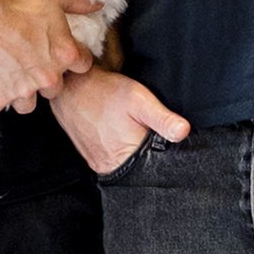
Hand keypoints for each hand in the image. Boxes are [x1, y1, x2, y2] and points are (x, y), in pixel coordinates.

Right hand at [0, 0, 102, 114]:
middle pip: (55, 90)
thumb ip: (78, 3)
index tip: (59, 52)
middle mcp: (47, 78)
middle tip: (31, 62)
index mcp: (65, 55)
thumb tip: (97, 5)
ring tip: (11, 75)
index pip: (83, 66)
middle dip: (45, 79)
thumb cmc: (14, 2)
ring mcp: (21, 91)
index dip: (72, 58)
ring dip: (21, 93)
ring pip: (27, 105)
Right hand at [51, 66, 188, 175]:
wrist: (69, 87)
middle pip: (142, 166)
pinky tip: (118, 132)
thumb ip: (162, 118)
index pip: (158, 166)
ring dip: (133, 150)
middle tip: (143, 127)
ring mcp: (99, 164)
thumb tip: (184, 132)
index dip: (165, 152)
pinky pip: (114, 159)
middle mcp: (111, 166)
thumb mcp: (138, 98)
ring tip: (129, 129)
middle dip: (149, 150)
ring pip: (127, 163)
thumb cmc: (104, 91)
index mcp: (127, 155)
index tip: (163, 135)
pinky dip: (120, 149)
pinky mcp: (92, 159)